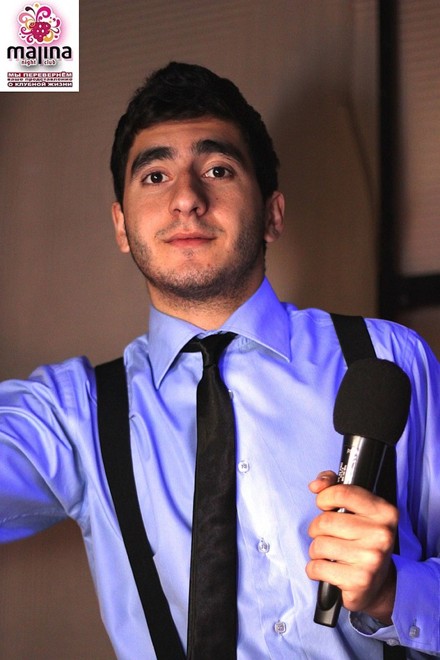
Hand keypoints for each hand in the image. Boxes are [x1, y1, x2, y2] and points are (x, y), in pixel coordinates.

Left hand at [306, 471, 397, 623]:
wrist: (378, 584)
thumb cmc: (362, 540)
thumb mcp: (356, 509)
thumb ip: (334, 486)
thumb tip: (316, 485)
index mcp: (384, 512)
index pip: (342, 493)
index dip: (325, 497)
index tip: (324, 504)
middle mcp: (381, 534)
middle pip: (325, 521)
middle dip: (317, 529)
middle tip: (327, 535)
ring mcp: (371, 559)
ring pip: (318, 545)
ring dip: (316, 550)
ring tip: (329, 554)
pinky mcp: (358, 581)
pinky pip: (317, 568)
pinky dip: (314, 569)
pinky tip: (328, 569)